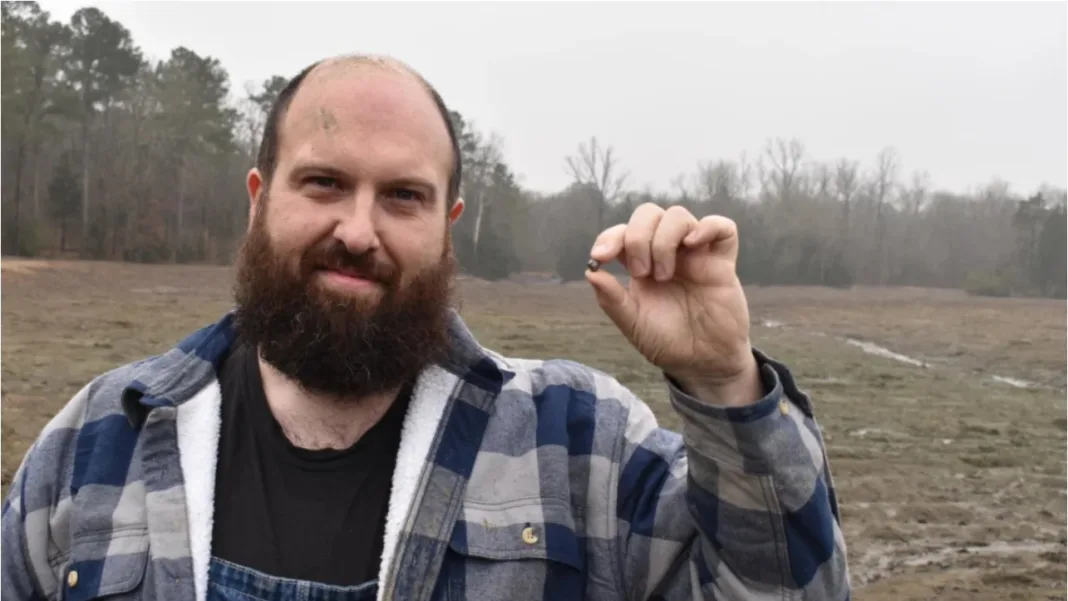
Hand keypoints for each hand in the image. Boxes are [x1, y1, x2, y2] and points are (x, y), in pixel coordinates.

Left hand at [585, 204, 761, 405]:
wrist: (703, 363)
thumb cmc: (668, 341)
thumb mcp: (633, 324)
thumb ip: (612, 299)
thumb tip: (591, 272)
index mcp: (641, 264)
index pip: (623, 232)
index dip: (609, 237)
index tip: (601, 256)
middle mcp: (667, 253)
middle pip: (648, 214)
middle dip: (637, 237)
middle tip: (641, 272)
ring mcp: (694, 254)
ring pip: (678, 216)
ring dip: (664, 240)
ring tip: (663, 275)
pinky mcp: (722, 262)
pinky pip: (722, 228)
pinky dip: (707, 227)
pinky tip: (693, 244)